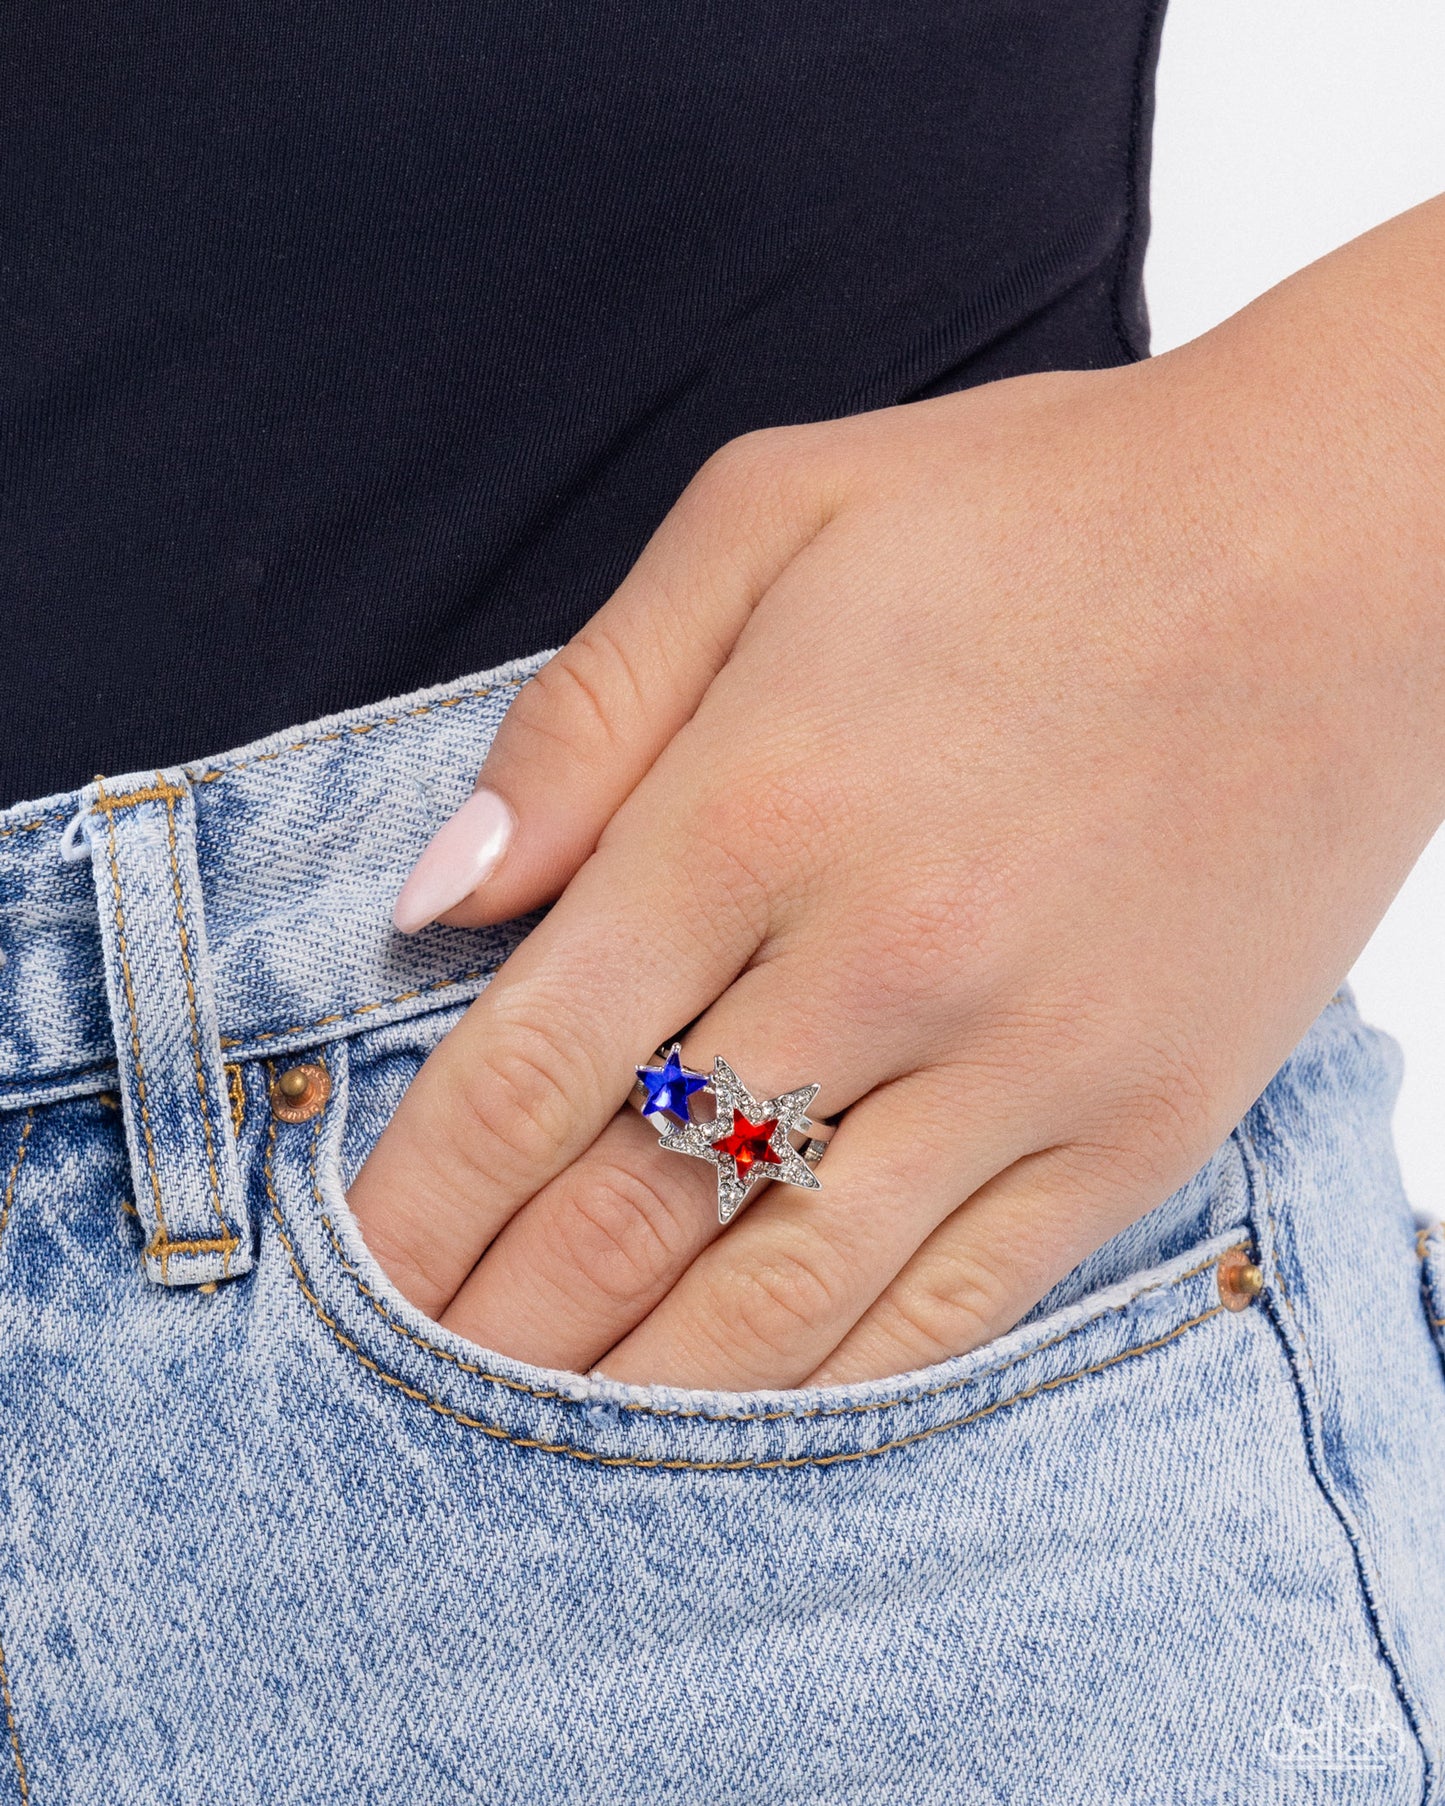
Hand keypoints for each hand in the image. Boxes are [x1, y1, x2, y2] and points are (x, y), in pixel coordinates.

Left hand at [348, 205, 1444, 1388]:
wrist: (1344, 549)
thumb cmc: (1047, 512)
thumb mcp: (775, 516)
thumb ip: (590, 709)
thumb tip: (445, 885)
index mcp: (757, 805)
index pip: (531, 1060)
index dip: (418, 1195)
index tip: (351, 1271)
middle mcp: (875, 961)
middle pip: (630, 1203)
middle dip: (496, 1316)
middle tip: (410, 1385)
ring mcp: (1019, 1064)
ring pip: (782, 1295)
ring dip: (635, 1389)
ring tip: (533, 1444)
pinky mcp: (1137, 1123)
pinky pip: (957, 1305)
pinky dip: (831, 1384)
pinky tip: (746, 1418)